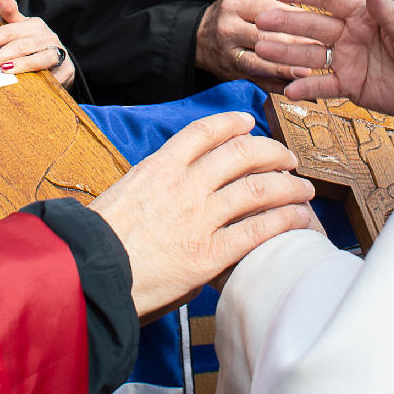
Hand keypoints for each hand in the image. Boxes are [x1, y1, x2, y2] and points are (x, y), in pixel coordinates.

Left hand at [0, 0, 75, 86]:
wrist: (63, 65)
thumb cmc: (35, 46)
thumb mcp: (21, 29)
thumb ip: (8, 11)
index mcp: (32, 24)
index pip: (6, 31)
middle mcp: (44, 34)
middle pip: (17, 43)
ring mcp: (55, 49)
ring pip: (33, 54)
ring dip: (16, 62)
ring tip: (1, 69)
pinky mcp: (65, 66)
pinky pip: (47, 67)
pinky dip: (32, 69)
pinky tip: (20, 74)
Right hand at [88, 110, 320, 320]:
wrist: (90, 272)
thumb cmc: (98, 241)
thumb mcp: (124, 197)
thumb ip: (154, 190)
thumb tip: (174, 198)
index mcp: (159, 168)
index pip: (202, 132)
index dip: (230, 123)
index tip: (247, 122)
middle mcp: (184, 186)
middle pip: (240, 154)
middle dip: (271, 152)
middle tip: (286, 158)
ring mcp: (200, 218)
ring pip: (257, 189)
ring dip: (288, 186)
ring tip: (303, 189)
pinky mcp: (210, 254)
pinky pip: (258, 230)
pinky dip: (284, 221)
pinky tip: (299, 219)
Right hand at [194, 0, 320, 90]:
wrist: (198, 40)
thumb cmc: (225, 13)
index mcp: (233, 6)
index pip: (267, 11)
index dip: (291, 16)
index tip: (314, 20)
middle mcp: (229, 30)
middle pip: (264, 38)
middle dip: (292, 44)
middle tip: (319, 48)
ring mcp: (229, 55)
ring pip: (259, 63)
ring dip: (283, 69)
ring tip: (307, 72)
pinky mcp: (233, 74)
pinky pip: (256, 82)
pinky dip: (276, 86)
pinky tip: (294, 87)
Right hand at [254, 0, 393, 124]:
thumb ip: (387, 12)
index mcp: (365, 15)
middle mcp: (352, 35)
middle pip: (313, 27)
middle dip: (286, 23)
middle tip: (262, 22)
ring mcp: (349, 60)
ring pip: (311, 55)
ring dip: (287, 53)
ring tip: (263, 50)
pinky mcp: (351, 86)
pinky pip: (324, 86)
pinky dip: (306, 86)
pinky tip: (288, 87)